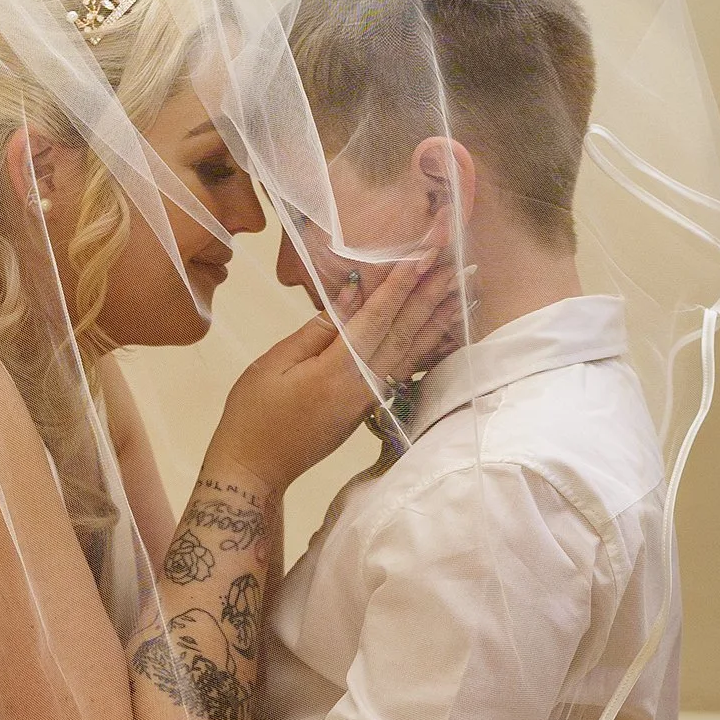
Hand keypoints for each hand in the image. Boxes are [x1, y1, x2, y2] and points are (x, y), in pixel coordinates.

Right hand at [210, 254, 462, 491]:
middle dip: (433, 290)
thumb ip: (316, 330)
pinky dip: (429, 346)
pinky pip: (407, 368)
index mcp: (339, 370)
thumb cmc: (254, 413)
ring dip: (440, 315)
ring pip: (414, 349)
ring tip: (465, 286)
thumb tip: (352, 293)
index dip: (404, 279)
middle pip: (406, 329)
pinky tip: (444, 329)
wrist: (257, 469)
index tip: (429, 250)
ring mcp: (372, 397)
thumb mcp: (275, 363)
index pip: (379, 315)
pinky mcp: (372, 406)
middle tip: (461, 257)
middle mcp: (365, 383)